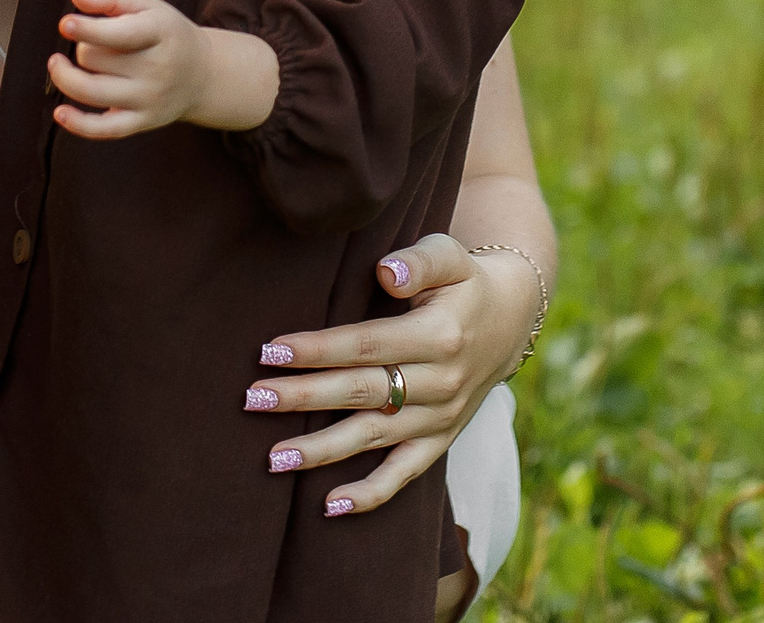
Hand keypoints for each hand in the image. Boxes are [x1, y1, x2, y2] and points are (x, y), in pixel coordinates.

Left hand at [49, 0, 278, 137]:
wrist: (202, 75)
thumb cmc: (164, 33)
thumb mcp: (147, 5)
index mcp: (161, 32)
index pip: (121, 34)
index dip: (89, 30)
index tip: (66, 24)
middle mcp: (158, 69)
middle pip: (96, 59)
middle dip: (84, 46)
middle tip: (94, 43)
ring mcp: (150, 99)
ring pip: (92, 91)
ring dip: (66, 77)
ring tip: (58, 64)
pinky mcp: (142, 122)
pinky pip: (105, 130)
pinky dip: (79, 124)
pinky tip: (60, 112)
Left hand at [242, 233, 545, 513]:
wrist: (510, 319)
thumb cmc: (463, 281)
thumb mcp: (450, 256)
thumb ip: (419, 261)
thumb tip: (386, 272)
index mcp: (439, 336)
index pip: (366, 346)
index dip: (317, 350)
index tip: (270, 351)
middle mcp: (441, 383)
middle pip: (360, 393)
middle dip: (303, 398)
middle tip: (253, 399)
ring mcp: (440, 418)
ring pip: (373, 438)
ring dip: (321, 450)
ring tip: (272, 458)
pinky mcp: (440, 441)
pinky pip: (405, 474)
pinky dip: (370, 494)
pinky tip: (329, 506)